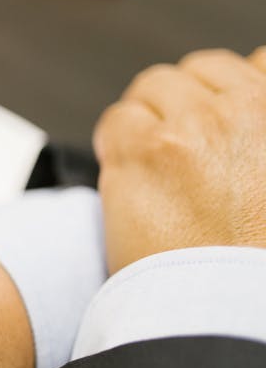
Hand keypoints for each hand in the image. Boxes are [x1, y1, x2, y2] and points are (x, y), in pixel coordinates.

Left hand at [94, 47, 265, 273]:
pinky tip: (127, 173)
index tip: (217, 117)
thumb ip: (260, 136)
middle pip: (202, 69)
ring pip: (154, 87)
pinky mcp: (145, 149)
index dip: (231, 90)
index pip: (258, 63)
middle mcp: (249, 110)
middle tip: (177, 144)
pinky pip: (117, 119)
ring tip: (151, 162)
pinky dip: (116, 141)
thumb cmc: (253, 259)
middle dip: (185, 100)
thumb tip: (250, 92)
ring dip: (148, 117)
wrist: (226, 305)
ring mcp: (196, 125)